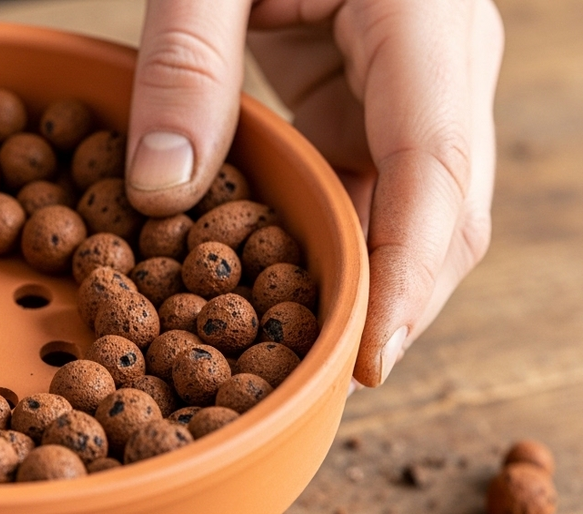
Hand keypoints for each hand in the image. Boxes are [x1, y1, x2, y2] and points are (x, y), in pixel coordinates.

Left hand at [124, 0, 502, 386]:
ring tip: (287, 359)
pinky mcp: (375, 98)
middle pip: (444, 210)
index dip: (406, 274)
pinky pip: (370, 189)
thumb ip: (184, 64)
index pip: (435, 166)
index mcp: (425, 17)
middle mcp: (444, 61)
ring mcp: (418, 84)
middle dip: (391, 303)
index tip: (366, 358)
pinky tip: (274, 289)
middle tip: (311, 384)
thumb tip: (161, 196)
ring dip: (359, 286)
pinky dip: (329, 244)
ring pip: (413, 212)